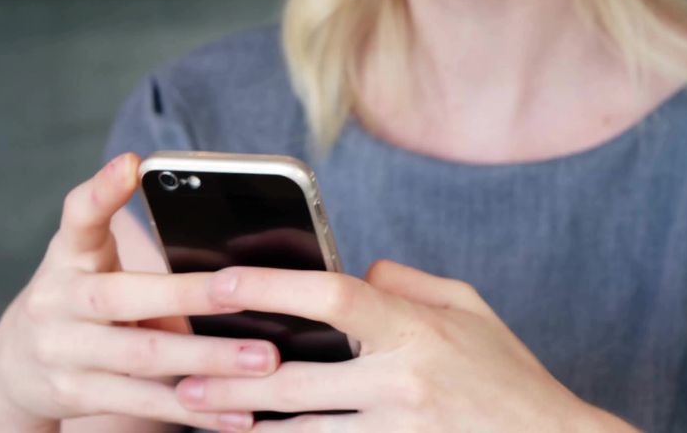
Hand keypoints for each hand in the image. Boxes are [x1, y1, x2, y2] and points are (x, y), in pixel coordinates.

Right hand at [0, 154, 279, 432]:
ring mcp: (63, 351)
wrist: (14, 367)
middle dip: (192, 295)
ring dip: (208, 360)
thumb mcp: (93, 267)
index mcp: (68, 256)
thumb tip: (237, 272)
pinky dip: (197, 410)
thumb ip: (142, 261)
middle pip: (126, 295)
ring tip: (264, 361)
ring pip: (144, 356)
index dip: (101, 190)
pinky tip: (241, 414)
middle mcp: (57, 300)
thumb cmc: (81, 301)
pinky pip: (145, 402)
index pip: (78, 216)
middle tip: (248, 292)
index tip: (131, 164)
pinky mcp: (75, 394)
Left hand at [173, 261, 637, 431]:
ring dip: (246, 424)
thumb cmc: (506, 371)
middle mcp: (403, 382)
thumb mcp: (467, 306)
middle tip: (180, 373)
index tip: (220, 280)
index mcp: (416, 329)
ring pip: (302, 431)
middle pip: (298, 378)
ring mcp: (399, 430)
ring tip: (199, 414)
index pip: (333, 297)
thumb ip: (403, 283)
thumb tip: (351, 270)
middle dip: (232, 377)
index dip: (271, 285)